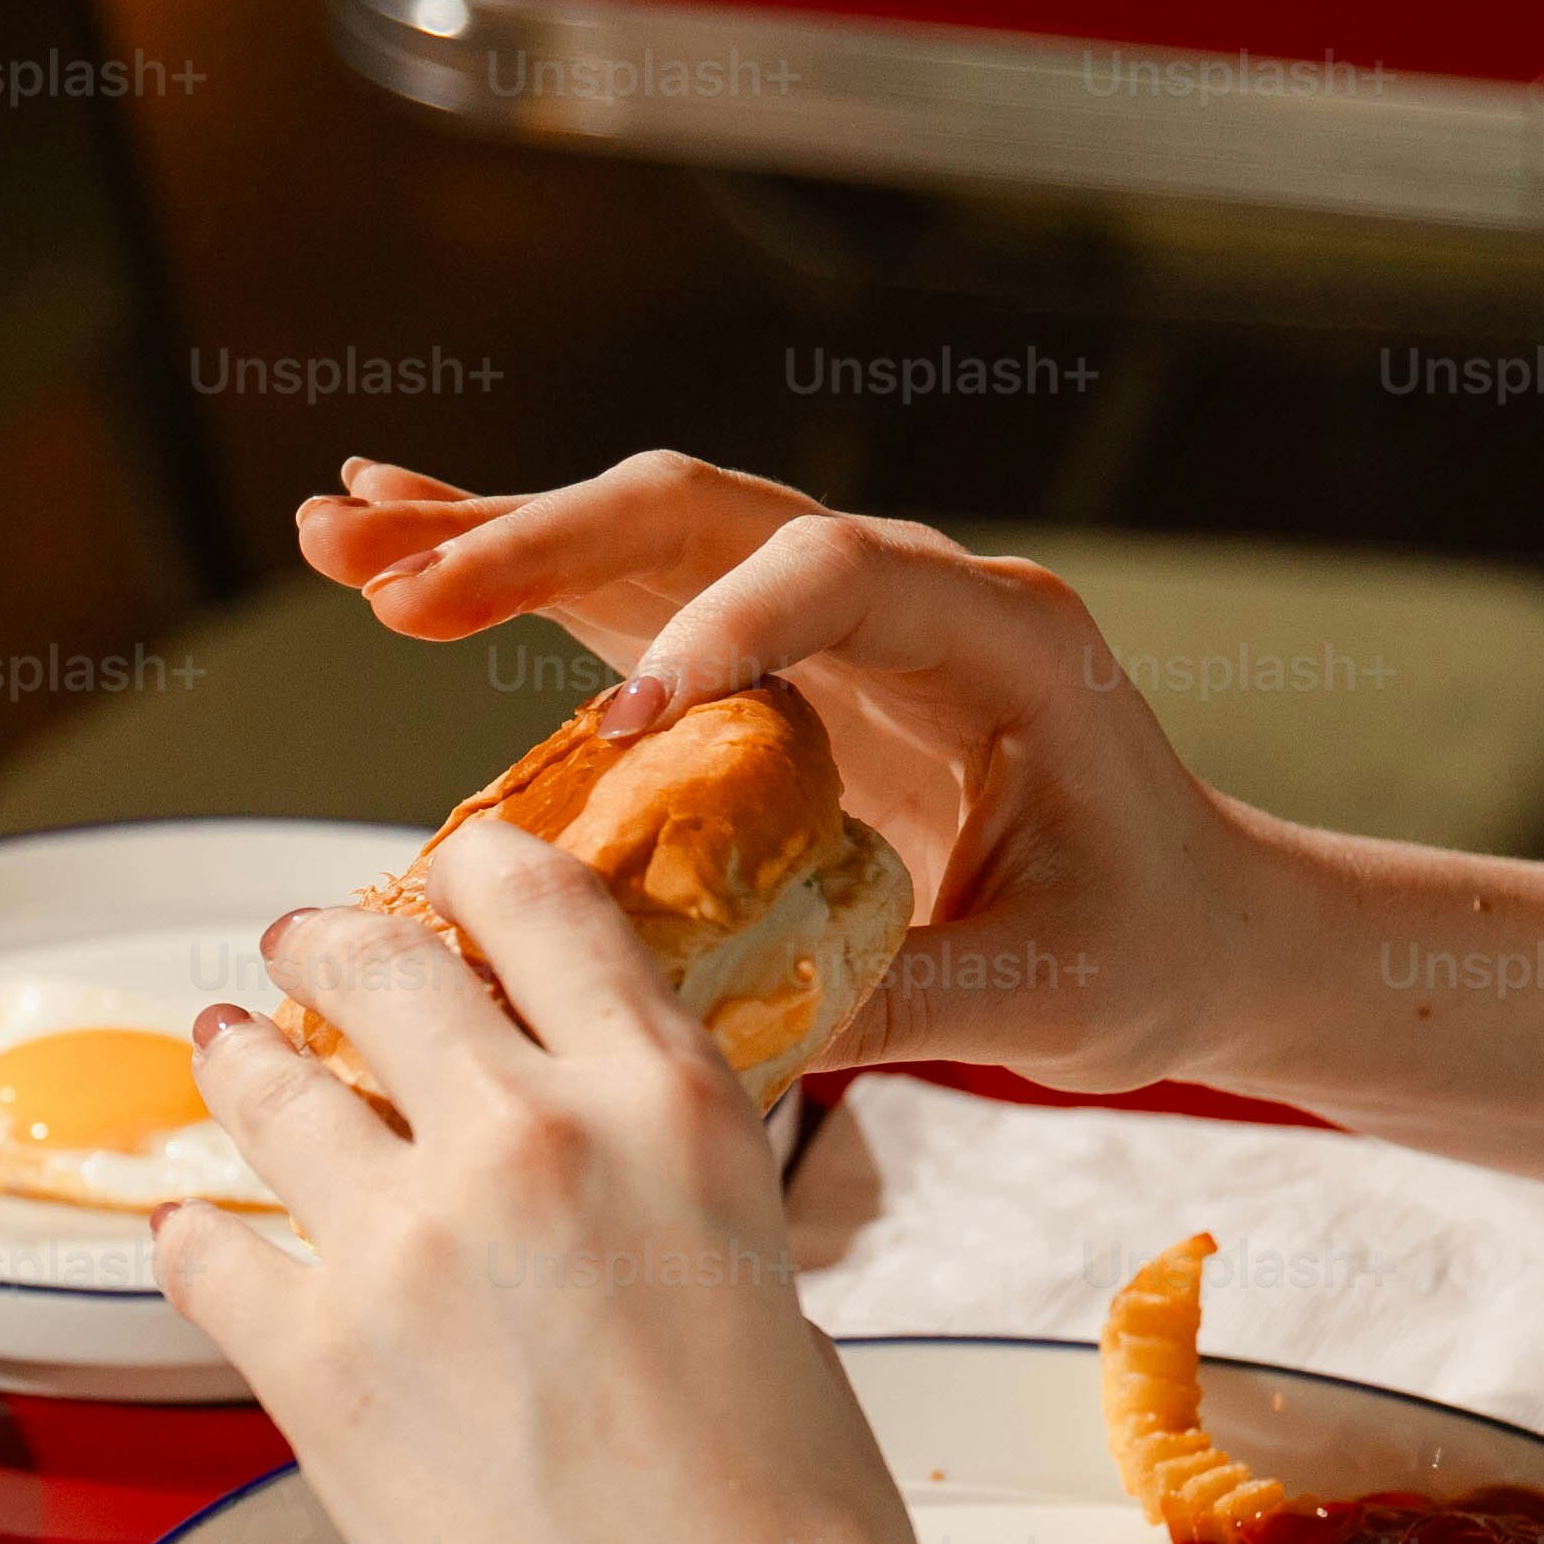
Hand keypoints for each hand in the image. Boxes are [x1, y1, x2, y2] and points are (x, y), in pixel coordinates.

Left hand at [146, 823, 987, 1543]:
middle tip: (305, 951)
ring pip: (270, 1087)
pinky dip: (197, 1239)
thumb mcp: (763, 1277)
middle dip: (331, 947)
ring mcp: (403, 1244)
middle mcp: (526, 1138)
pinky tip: (193, 1233)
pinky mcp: (314, 1361)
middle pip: (382, 967)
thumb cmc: (795, 1528)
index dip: (478, 868)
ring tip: (226, 1050)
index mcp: (665, 1104)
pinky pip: (210, 1254)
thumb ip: (661, 1190)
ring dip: (241, 1061)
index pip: (543, 907)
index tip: (448, 870)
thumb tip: (595, 1183)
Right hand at [292, 451, 1296, 1091]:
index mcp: (1002, 636)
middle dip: (546, 539)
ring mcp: (823, 615)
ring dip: (489, 533)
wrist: (1202, 926)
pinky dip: (511, 573)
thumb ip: (903, 1000)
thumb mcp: (1046, 998)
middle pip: (703, 514)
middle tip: (403, 587)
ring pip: (643, 536)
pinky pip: (627, 596)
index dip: (723, 628)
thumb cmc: (1148, 950)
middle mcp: (905, 591)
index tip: (624, 724)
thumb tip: (719, 1029)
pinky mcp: (766, 661)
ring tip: (340, 537)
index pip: (835, 574)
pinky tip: (388, 549)